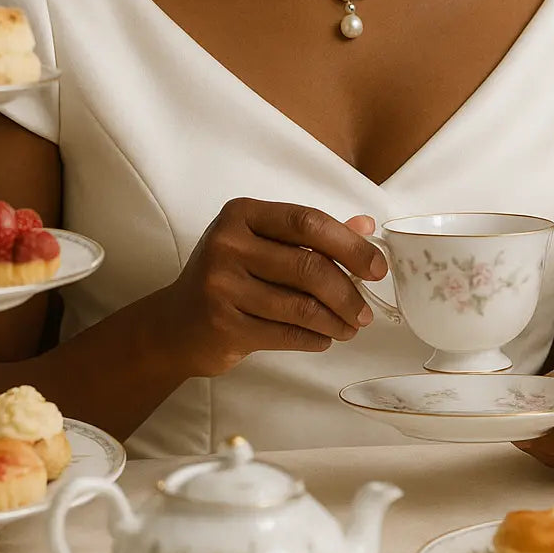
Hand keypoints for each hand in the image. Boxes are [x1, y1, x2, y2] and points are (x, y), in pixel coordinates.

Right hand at [164, 199, 386, 378]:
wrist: (176, 324)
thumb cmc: (229, 277)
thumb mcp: (262, 244)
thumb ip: (312, 235)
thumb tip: (365, 226)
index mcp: (242, 214)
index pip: (308, 221)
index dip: (350, 245)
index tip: (377, 267)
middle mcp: (228, 244)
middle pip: (309, 266)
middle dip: (348, 292)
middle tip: (366, 311)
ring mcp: (222, 286)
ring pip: (301, 305)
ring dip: (335, 320)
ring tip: (350, 328)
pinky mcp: (224, 325)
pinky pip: (286, 333)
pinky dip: (314, 338)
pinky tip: (324, 338)